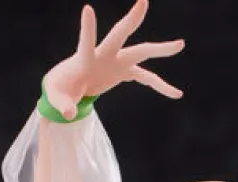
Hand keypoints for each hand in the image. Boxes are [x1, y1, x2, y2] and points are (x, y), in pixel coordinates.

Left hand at [44, 1, 183, 119]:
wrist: (70, 87)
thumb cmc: (59, 90)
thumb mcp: (56, 98)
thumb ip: (62, 105)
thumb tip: (69, 114)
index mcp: (84, 59)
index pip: (85, 42)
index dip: (87, 28)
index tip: (87, 9)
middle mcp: (103, 55)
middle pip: (120, 35)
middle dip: (131, 19)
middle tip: (143, 1)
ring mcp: (116, 62)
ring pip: (141, 52)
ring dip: (160, 49)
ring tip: (180, 44)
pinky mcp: (124, 71)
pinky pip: (147, 77)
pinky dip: (160, 85)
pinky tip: (176, 93)